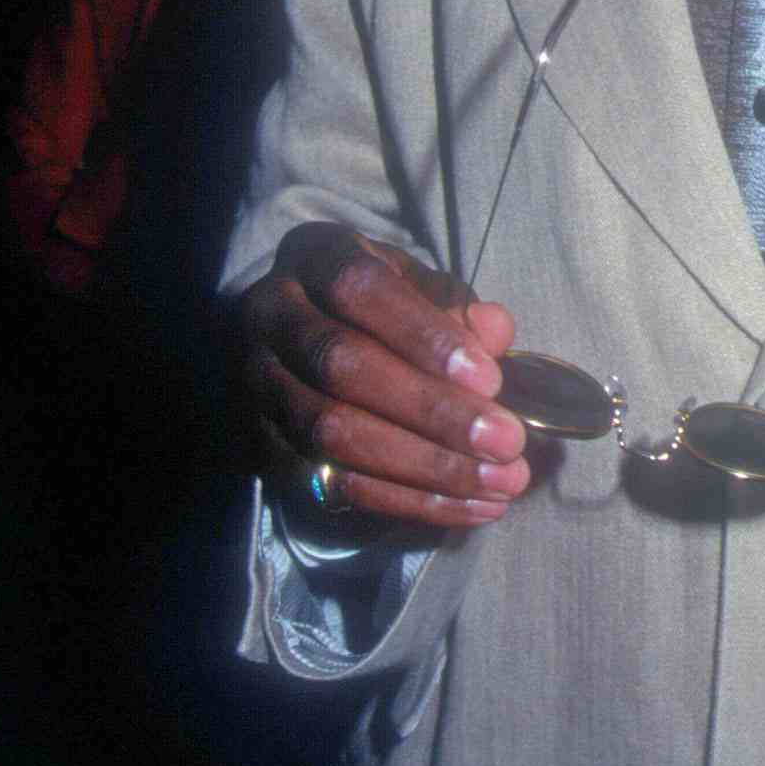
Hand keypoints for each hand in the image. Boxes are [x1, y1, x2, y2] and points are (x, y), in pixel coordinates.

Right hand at [236, 222, 532, 530]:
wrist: (310, 332)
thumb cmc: (383, 303)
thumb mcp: (423, 285)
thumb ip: (457, 307)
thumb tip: (495, 333)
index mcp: (314, 257)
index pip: (360, 289)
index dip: (424, 335)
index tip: (490, 378)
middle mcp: (270, 317)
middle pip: (342, 368)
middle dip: (432, 411)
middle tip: (506, 442)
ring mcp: (258, 386)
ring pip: (332, 434)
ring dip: (425, 467)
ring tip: (499, 484)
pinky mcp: (264, 448)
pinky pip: (330, 484)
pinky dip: (406, 501)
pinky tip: (468, 507)